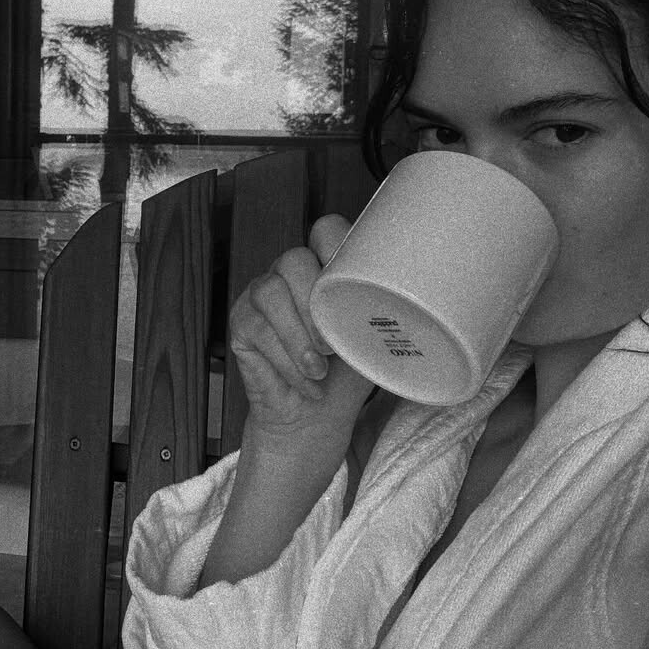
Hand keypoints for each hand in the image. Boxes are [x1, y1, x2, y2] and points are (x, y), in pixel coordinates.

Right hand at [229, 214, 374, 435]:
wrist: (316, 418)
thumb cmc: (347, 375)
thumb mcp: (372, 340)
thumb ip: (379, 313)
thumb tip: (407, 304)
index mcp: (325, 267)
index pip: (326, 230)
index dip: (337, 250)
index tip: (355, 290)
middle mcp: (290, 274)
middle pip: (294, 259)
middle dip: (314, 305)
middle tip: (334, 346)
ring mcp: (261, 295)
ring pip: (270, 291)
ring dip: (298, 334)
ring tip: (320, 368)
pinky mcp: (241, 322)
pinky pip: (257, 328)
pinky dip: (286, 360)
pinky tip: (306, 380)